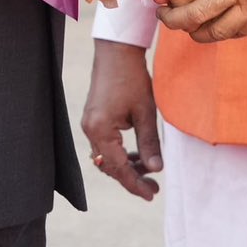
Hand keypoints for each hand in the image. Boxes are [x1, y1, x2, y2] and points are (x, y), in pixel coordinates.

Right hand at [81, 40, 163, 199]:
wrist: (116, 51)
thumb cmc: (132, 78)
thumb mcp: (145, 113)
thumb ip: (149, 144)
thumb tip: (157, 169)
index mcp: (100, 130)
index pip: (118, 168)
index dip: (135, 184)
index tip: (151, 195)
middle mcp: (90, 129)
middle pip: (109, 166)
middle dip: (131, 177)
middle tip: (153, 186)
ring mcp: (89, 124)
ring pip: (107, 157)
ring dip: (126, 166)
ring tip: (149, 169)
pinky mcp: (93, 119)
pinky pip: (105, 145)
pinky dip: (119, 153)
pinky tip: (136, 155)